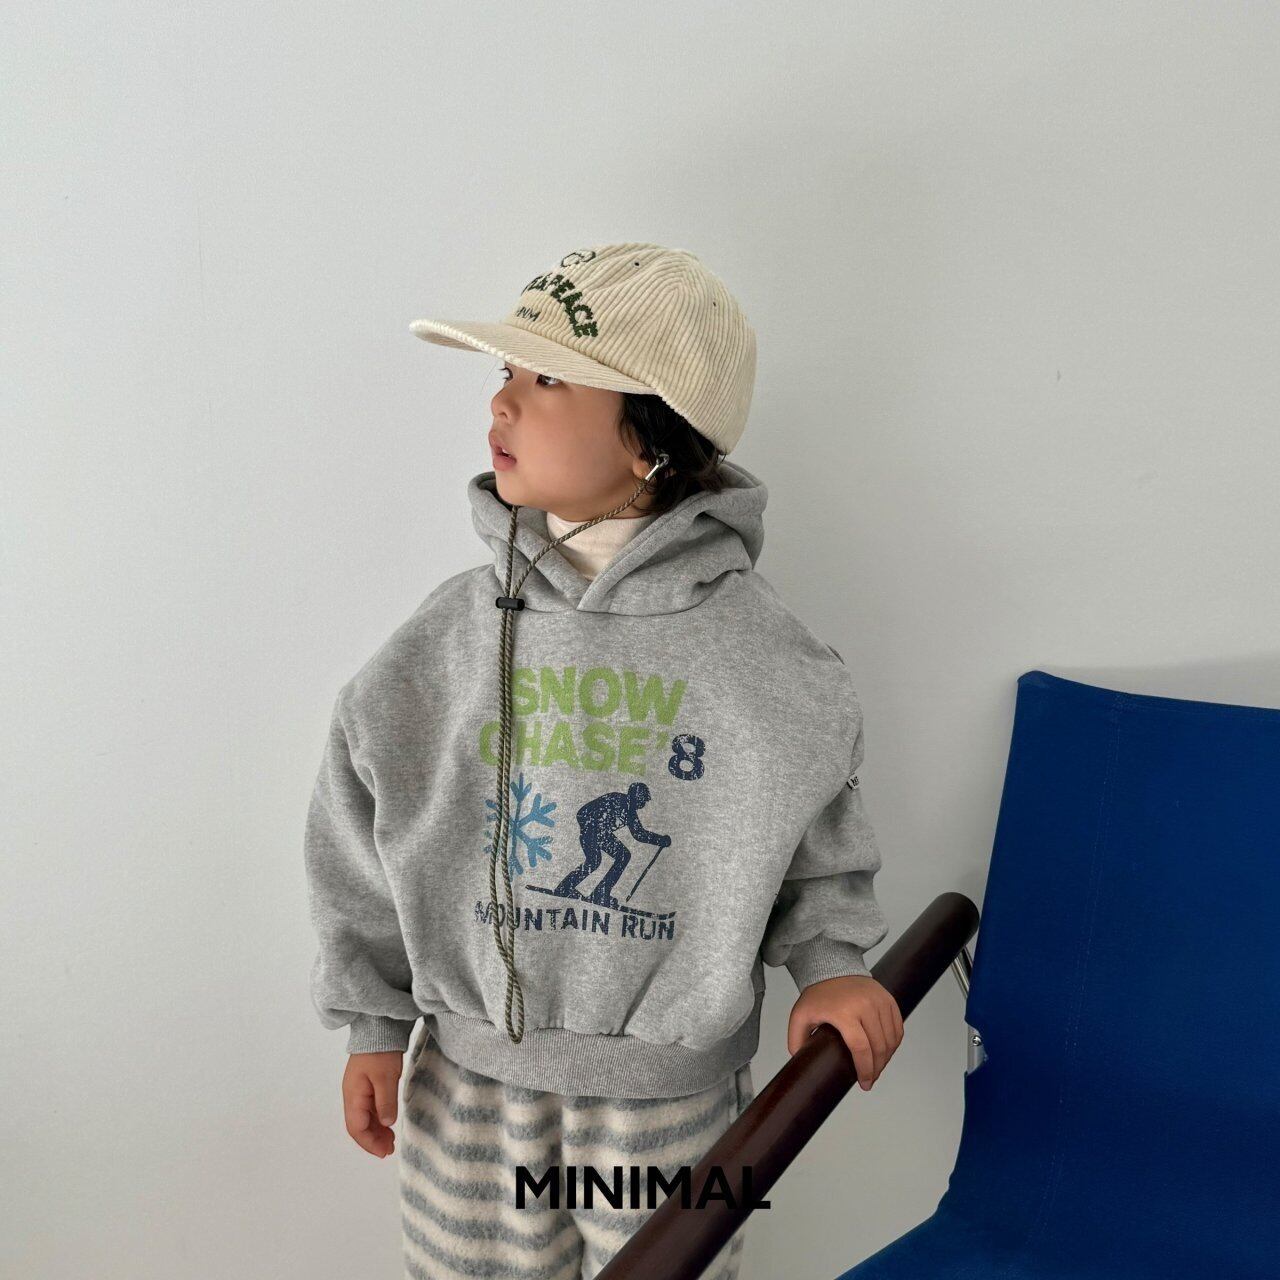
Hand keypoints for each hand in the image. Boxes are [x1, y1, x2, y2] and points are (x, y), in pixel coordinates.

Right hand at [343, 1050, 403, 1156]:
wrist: (379, 1028)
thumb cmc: (380, 1051)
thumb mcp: (386, 1077)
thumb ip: (385, 1102)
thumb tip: (387, 1124)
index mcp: (353, 1095)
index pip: (356, 1128)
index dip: (369, 1143)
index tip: (384, 1151)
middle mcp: (352, 1096)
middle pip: (358, 1126)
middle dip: (372, 1140)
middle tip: (389, 1150)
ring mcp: (359, 1091)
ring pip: (364, 1119)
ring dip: (375, 1132)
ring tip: (390, 1141)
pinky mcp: (367, 1086)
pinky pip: (369, 1109)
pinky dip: (378, 1120)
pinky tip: (388, 1124)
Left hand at [786, 975, 903, 1090]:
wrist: (832, 966)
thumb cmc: (818, 994)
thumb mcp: (800, 1015)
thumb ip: (796, 1039)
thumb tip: (800, 1061)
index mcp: (844, 1012)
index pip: (861, 1047)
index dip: (865, 1069)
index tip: (864, 1083)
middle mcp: (865, 1005)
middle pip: (879, 1046)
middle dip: (877, 1069)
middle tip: (870, 1080)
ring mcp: (879, 1001)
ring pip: (891, 1039)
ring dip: (887, 1058)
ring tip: (877, 1068)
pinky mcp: (888, 999)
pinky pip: (898, 1027)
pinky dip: (894, 1043)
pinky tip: (886, 1052)